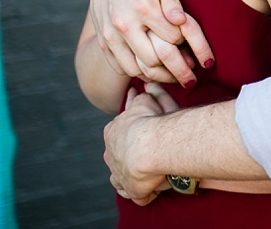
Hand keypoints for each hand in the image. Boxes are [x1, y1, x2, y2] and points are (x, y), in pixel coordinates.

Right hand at [90, 0, 212, 86]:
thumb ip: (174, 2)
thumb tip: (181, 21)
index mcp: (143, 8)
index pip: (172, 37)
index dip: (185, 42)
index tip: (189, 43)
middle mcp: (124, 24)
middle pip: (154, 59)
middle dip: (176, 69)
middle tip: (190, 74)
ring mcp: (110, 36)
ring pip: (136, 69)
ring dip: (156, 76)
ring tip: (172, 77)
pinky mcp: (102, 43)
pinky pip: (120, 68)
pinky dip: (137, 73)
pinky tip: (152, 71)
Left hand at [104, 86, 179, 204]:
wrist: (148, 148)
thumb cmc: (153, 122)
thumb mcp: (148, 102)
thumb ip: (149, 94)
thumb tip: (147, 84)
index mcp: (114, 130)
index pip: (118, 127)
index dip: (129, 127)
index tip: (137, 126)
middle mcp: (111, 152)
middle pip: (115, 151)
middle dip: (122, 151)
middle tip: (135, 152)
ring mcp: (118, 171)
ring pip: (118, 172)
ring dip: (125, 173)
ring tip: (137, 175)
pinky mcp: (129, 188)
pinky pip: (130, 190)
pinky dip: (135, 191)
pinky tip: (142, 192)